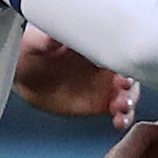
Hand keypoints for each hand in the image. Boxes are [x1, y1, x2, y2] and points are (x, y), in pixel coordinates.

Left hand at [14, 26, 135, 126]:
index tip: (121, 62)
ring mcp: (107, 84)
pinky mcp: (103, 102)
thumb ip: (46, 39)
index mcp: (96, 42)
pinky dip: (123, 117)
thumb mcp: (35, 42)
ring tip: (122, 107)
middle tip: (124, 86)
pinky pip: (120, 111)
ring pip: (129, 92)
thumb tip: (52, 35)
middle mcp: (106, 63)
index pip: (118, 45)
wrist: (26, 79)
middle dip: (131, 79)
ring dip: (130, 99)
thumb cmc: (33, 53)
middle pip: (130, 69)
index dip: (123, 54)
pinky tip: (120, 121)